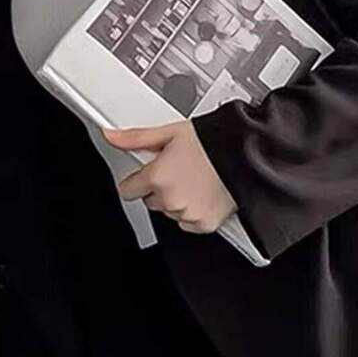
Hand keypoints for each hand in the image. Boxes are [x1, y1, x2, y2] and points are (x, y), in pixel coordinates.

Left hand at [103, 120, 236, 233]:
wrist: (245, 156)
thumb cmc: (212, 143)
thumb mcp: (170, 132)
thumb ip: (136, 138)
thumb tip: (112, 136)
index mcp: (157, 176)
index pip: (129, 190)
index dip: (137, 181)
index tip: (147, 176)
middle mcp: (170, 198)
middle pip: (151, 201)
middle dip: (160, 189)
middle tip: (180, 172)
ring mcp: (187, 213)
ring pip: (170, 212)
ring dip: (178, 200)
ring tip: (196, 181)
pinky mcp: (203, 224)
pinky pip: (188, 223)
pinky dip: (194, 212)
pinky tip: (204, 194)